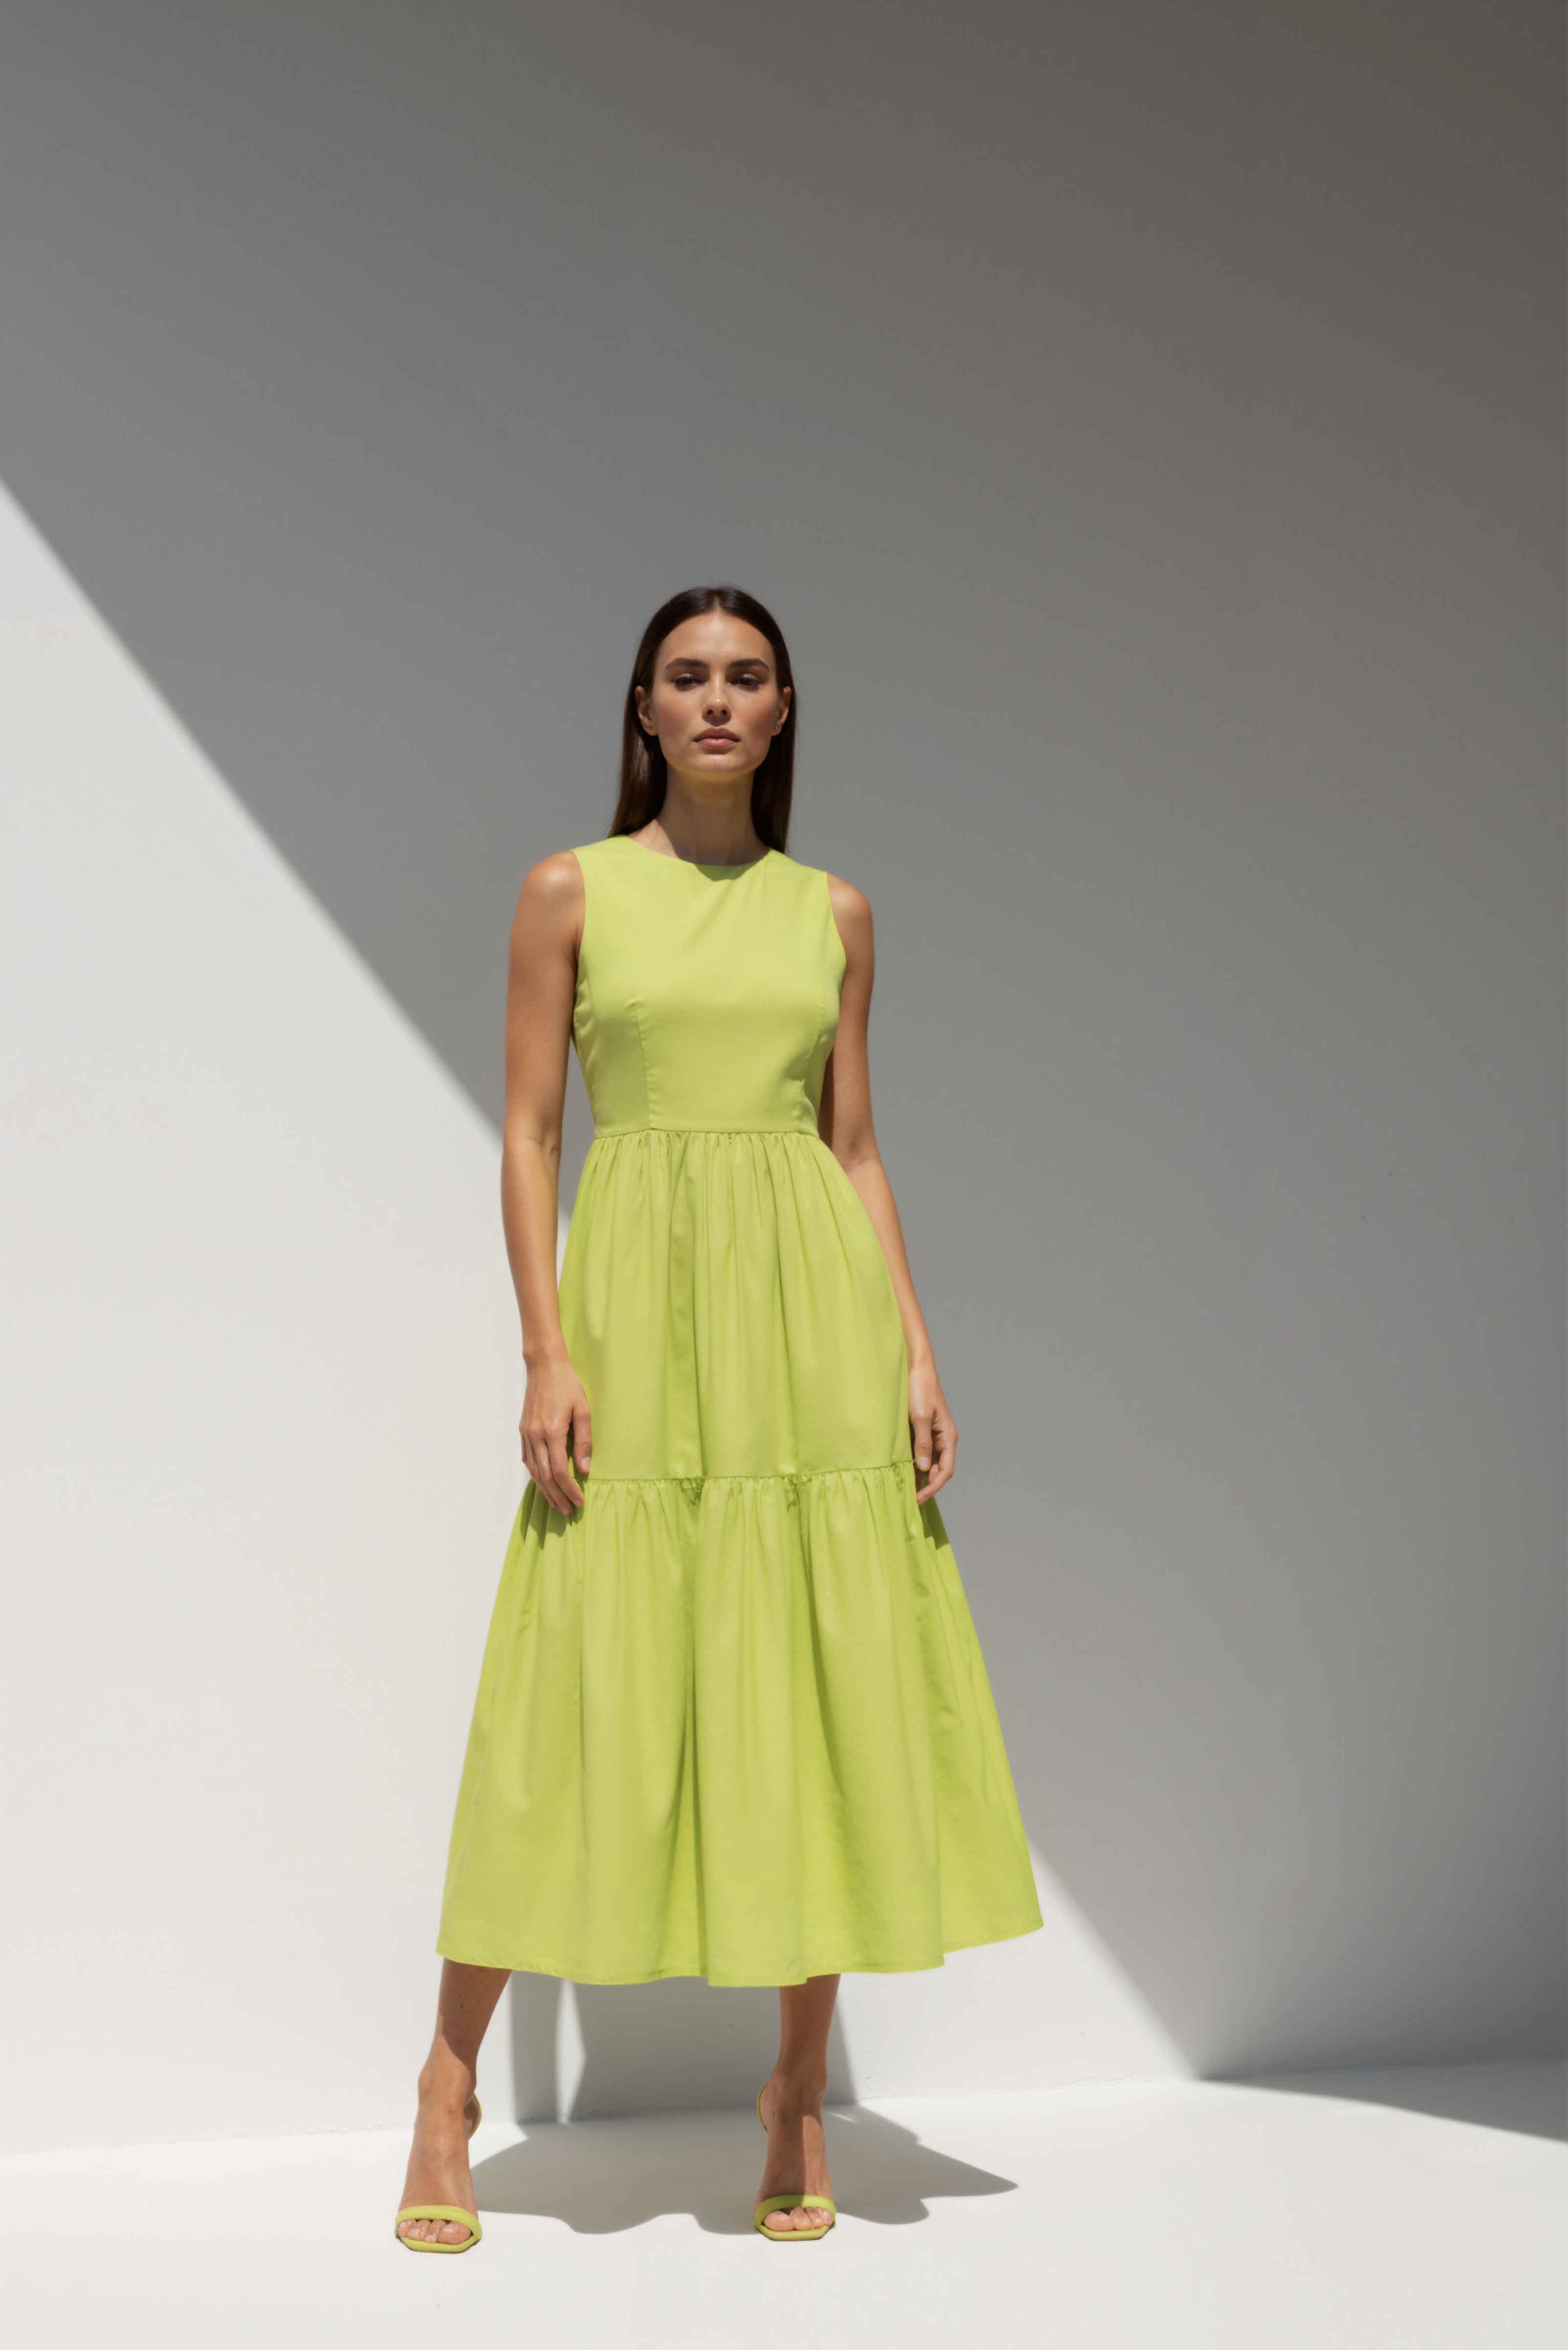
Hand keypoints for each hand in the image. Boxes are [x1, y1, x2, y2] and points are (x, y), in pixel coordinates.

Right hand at [520, 1355, 592, 1514]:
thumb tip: (585, 1469)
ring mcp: (526, 1434)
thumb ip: (584, 1441)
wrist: (544, 1366)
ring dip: (545, 1490)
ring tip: (556, 1503)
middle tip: (567, 1511)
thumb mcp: (583, 1410)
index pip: (561, 1471)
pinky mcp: (523, 1431)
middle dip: (557, 1496)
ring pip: (534, 1471)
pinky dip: (535, 1475)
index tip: (579, 1501)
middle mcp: (536, 1436)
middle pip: (546, 1476)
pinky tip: (542, 1483)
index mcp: (552, 1432)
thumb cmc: (567, 1385)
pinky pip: (527, 1460)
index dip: (570, 1489)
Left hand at [908, 1361, 956, 1503]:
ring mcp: (931, 1436)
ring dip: (918, 1478)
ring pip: (927, 1464)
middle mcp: (942, 1439)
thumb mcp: (919, 1417)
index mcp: (948, 1436)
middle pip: (937, 1470)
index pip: (946, 1470)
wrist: (913, 1368)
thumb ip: (922, 1443)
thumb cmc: (919, 1389)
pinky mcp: (920, 1432)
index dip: (934, 1487)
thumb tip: (922, 1469)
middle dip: (926, 1486)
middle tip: (908, 1501)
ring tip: (904, 1492)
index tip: (920, 1498)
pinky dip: (912, 1466)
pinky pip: (919, 1454)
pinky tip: (901, 1474)